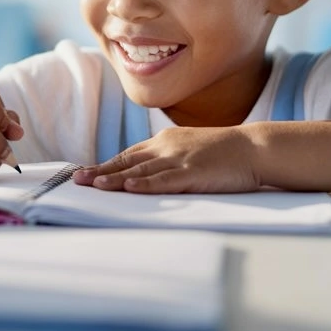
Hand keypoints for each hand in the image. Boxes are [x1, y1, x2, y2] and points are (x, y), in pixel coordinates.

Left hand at [73, 126, 259, 193]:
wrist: (254, 146)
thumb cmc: (225, 151)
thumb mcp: (190, 148)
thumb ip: (168, 157)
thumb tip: (147, 172)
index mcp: (165, 141)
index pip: (129, 154)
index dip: (107, 164)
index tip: (86, 173)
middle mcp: (167, 148)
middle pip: (127, 161)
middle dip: (100, 171)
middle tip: (76, 180)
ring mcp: (179, 160)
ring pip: (140, 171)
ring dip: (114, 178)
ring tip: (92, 184)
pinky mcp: (194, 173)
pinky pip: (165, 180)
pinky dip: (145, 185)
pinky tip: (129, 188)